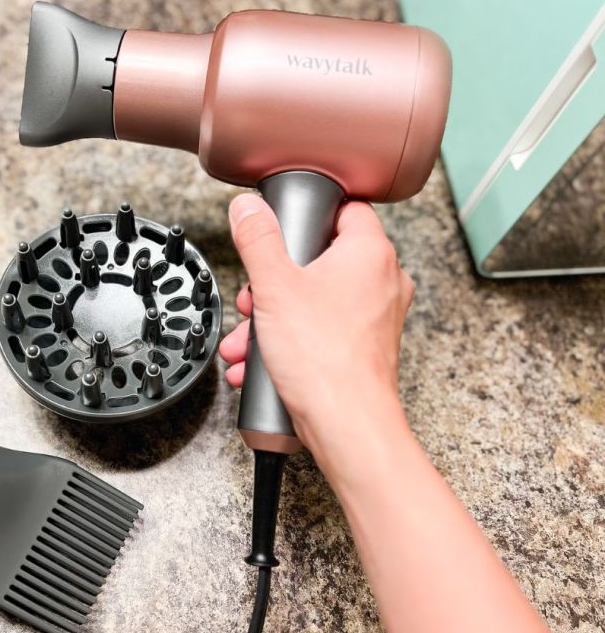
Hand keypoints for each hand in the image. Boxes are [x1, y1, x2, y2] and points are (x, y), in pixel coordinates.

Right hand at [219, 193, 414, 483]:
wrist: (346, 424)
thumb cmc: (324, 358)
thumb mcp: (274, 286)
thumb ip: (258, 239)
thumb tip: (248, 209)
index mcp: (370, 253)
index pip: (345, 208)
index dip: (308, 216)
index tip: (282, 230)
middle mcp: (383, 280)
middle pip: (321, 259)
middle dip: (275, 281)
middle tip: (254, 296)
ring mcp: (377, 316)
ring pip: (317, 299)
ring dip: (274, 316)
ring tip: (249, 338)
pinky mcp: (366, 346)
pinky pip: (323, 329)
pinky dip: (292, 339)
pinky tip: (261, 360)